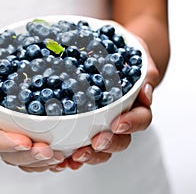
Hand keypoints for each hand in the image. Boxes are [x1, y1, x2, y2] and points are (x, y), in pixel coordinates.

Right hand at [0, 43, 64, 172]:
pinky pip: (33, 151)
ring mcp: (10, 134)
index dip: (7, 143)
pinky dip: (46, 158)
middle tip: (48, 151)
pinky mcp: (24, 131)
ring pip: (22, 157)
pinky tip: (61, 156)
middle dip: (29, 156)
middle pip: (9, 154)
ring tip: (58, 156)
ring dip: (40, 161)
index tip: (26, 141)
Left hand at [62, 30, 158, 169]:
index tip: (118, 124)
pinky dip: (71, 154)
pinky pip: (78, 144)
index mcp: (135, 104)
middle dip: (108, 145)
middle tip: (94, 143)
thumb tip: (146, 93)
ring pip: (99, 147)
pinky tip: (62, 158)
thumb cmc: (121, 52)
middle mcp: (118, 118)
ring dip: (89, 154)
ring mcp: (99, 124)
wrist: (101, 49)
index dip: (131, 124)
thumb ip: (144, 70)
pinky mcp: (80, 126)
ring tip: (75, 156)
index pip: (141, 119)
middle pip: (120, 140)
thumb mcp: (135, 53)